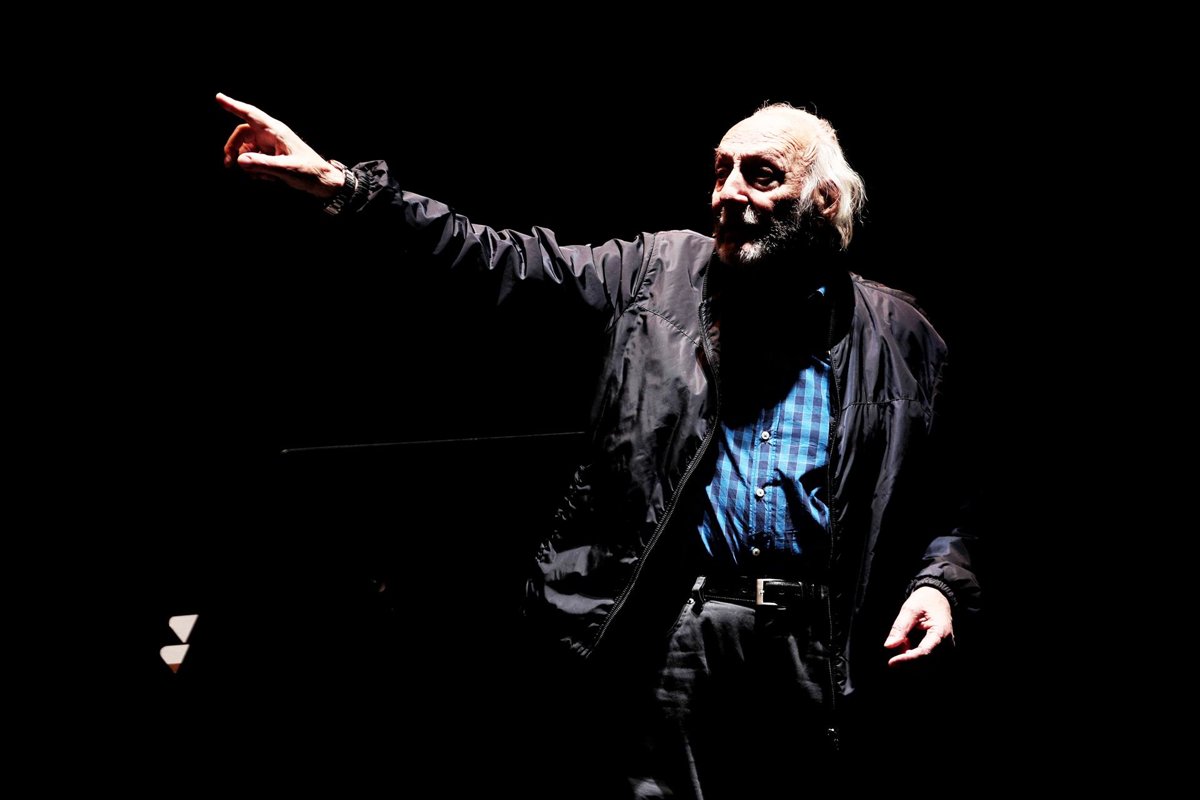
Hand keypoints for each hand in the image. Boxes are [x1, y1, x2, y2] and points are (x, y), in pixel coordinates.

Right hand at [216, 92, 343, 198]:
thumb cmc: (310, 172)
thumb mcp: (286, 169)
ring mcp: (272, 145)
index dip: (233, 105)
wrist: (324, 182)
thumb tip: (239, 160)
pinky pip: (255, 158)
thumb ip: (262, 164)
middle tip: (228, 165)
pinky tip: (268, 179)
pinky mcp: (273, 156)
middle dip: (233, 148)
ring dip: (247, 163)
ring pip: (247, 148)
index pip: (251, 114)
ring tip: (262, 177)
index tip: (218, 97)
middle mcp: (272, 135)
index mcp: (276, 131)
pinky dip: (256, 169)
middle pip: (242, 134)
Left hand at [883, 586, 952, 666]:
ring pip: (925, 664)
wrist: (938, 598)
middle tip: (900, 641)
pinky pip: (927, 661)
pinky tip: (910, 643)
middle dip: (907, 657)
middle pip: (925, 661)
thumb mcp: (910, 609)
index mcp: (941, 632)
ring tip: (907, 639)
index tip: (891, 662)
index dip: (907, 659)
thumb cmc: (925, 601)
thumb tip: (888, 646)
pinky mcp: (941, 653)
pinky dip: (914, 655)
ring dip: (911, 656)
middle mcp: (947, 645)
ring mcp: (946, 650)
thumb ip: (900, 627)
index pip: (924, 652)